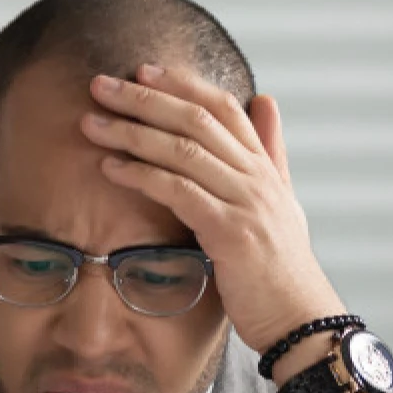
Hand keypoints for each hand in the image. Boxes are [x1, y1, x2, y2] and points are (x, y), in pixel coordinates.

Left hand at [82, 63, 346, 353]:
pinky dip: (142, 175)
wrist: (300, 321)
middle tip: (101, 85)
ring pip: (183, 150)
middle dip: (145, 98)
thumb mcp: (282, 202)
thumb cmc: (282, 270)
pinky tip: (111, 168)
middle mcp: (256, 178)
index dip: (182, 84)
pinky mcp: (231, 232)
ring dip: (133, 132)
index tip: (142, 71)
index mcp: (264, 168)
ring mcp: (246, 202)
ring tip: (92, 123)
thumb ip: (270, 151)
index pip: (223, 107)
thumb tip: (266, 100)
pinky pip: (178, 192)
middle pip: (197, 119)